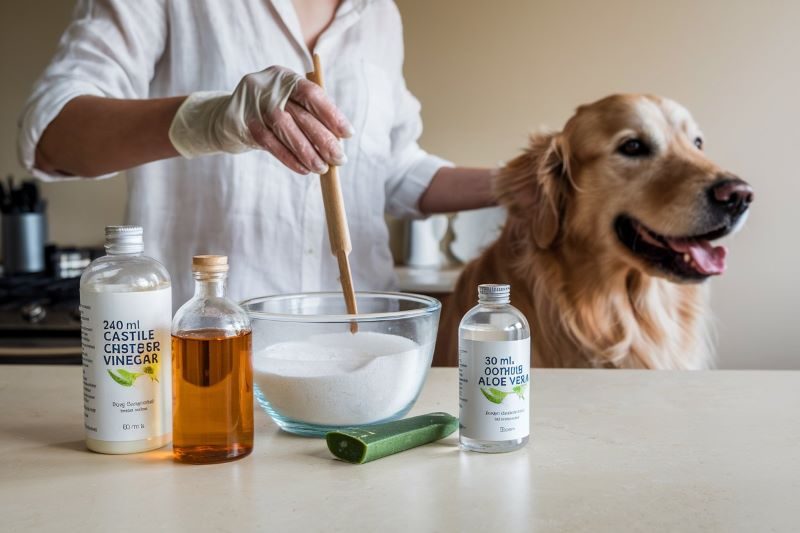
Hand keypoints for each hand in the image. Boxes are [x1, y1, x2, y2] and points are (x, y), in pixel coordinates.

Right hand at [168, 66, 353, 173]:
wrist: (224, 119)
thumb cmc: (268, 115)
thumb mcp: (288, 106)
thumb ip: (310, 116)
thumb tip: (339, 141)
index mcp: (284, 77)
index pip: (312, 93)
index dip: (331, 114)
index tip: (348, 134)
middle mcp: (267, 86)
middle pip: (301, 114)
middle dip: (323, 139)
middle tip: (339, 159)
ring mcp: (252, 103)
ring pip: (285, 128)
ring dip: (307, 151)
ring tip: (323, 168)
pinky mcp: (242, 122)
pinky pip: (270, 143)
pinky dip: (289, 158)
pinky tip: (304, 169)